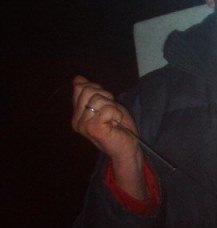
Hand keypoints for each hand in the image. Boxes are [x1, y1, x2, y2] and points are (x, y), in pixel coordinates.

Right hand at [71, 75, 147, 198]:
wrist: (127, 148)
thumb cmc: (119, 127)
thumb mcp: (105, 105)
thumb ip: (91, 93)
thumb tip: (78, 79)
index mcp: (77, 114)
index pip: (81, 87)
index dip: (99, 90)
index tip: (107, 104)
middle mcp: (76, 120)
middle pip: (88, 90)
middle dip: (106, 97)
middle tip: (112, 113)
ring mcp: (83, 125)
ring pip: (98, 99)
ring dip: (112, 107)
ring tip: (114, 119)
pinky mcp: (93, 128)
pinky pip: (107, 109)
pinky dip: (116, 113)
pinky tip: (116, 123)